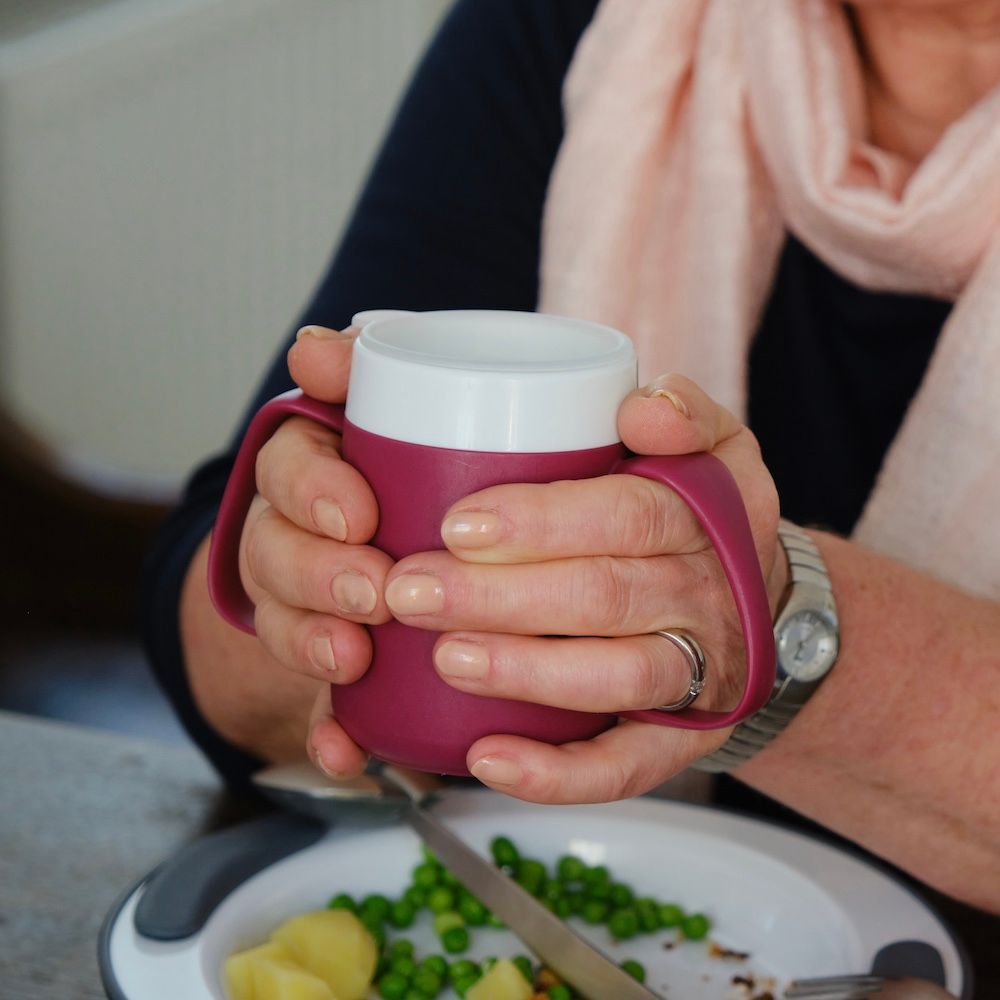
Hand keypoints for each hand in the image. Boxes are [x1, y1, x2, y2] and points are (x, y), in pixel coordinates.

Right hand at [237, 325, 392, 776]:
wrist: (389, 549)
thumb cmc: (411, 472)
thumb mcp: (394, 411)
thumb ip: (365, 368)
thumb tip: (313, 350)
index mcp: (310, 472)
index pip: (288, 468)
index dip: (313, 492)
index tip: (357, 514)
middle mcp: (293, 536)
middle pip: (276, 552)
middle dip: (318, 573)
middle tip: (374, 591)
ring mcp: (303, 606)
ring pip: (284, 625)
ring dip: (312, 644)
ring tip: (351, 659)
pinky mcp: (326, 669)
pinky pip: (315, 706)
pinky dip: (329, 733)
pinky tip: (348, 752)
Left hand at [384, 374, 784, 802]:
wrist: (757, 599)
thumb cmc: (696, 510)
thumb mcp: (709, 442)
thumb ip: (676, 409)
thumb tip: (640, 406)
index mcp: (706, 511)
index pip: (630, 514)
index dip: (545, 522)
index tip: (458, 525)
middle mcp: (709, 593)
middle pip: (605, 596)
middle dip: (501, 597)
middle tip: (410, 591)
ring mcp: (699, 671)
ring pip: (616, 678)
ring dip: (526, 673)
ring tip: (445, 659)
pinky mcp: (682, 736)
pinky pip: (627, 764)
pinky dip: (558, 773)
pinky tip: (487, 758)